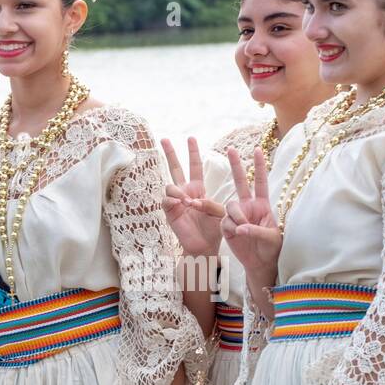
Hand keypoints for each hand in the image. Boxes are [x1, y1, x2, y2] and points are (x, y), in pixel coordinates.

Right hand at [161, 136, 225, 258]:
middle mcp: (184, 193)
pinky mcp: (170, 212)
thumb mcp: (220, 213)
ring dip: (178, 191)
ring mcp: (175, 202)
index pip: (194, 166)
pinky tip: (181, 205)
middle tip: (164, 138)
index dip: (193, 153)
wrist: (205, 247)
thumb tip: (193, 201)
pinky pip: (167, 200)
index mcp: (198, 190)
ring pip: (170, 185)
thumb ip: (211, 204)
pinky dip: (174, 201)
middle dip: (170, 153)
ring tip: (187, 201)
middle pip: (175, 168)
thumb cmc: (214, 230)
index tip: (191, 138)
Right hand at [221, 146, 281, 275]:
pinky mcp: (227, 226)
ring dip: (237, 217)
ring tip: (242, 230)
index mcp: (262, 205)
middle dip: (236, 166)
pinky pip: (225, 221)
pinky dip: (231, 228)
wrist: (260, 264)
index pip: (261, 182)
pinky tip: (237, 236)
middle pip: (241, 182)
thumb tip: (240, 227)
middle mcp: (248, 206)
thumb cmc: (271, 249)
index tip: (258, 150)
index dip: (260, 166)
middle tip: (231, 149)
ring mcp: (237, 215)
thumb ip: (256, 230)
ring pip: (231, 206)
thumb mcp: (270, 238)